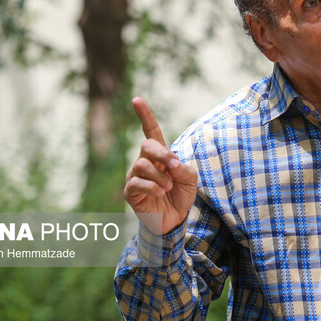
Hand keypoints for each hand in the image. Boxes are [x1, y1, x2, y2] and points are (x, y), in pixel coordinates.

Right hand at [124, 97, 197, 234]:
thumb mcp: (190, 180)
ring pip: (142, 164)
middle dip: (162, 154)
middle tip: (174, 167)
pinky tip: (160, 193)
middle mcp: (145, 161)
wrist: (174, 220)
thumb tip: (171, 165)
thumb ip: (183, 168)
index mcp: (160, 155)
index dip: (145, 115)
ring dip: (159, 175)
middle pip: (147, 145)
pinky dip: (152, 186)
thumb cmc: (180, 196)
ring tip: (168, 187)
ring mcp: (135, 175)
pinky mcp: (130, 191)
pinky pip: (137, 182)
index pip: (150, 131)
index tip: (136, 100)